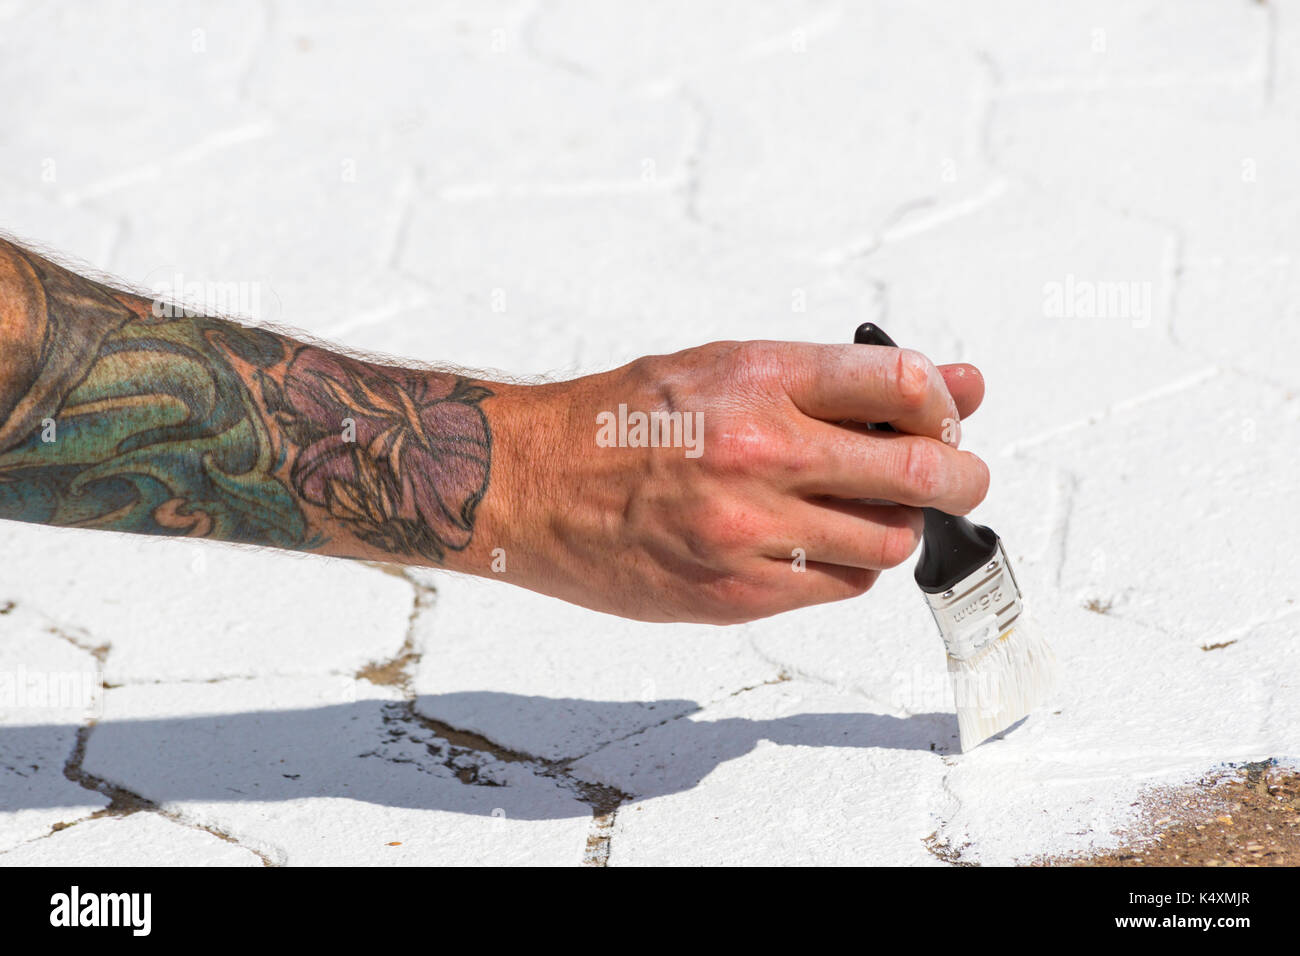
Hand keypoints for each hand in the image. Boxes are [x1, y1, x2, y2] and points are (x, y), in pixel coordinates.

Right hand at [481, 340, 989, 624]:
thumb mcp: (723, 368)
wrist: (531, 483)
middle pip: (918, 473)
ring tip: (861, 508)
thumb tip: (952, 384)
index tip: (940, 416)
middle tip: (957, 476)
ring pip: (886, 542)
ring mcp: (747, 532)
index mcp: (757, 380)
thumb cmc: (621, 420)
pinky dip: (845, 565)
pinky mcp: (735, 594)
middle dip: (959, 475)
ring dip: (894, 525)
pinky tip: (812, 541)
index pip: (901, 382)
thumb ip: (835, 381)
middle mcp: (759, 453)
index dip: (942, 402)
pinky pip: (836, 587)